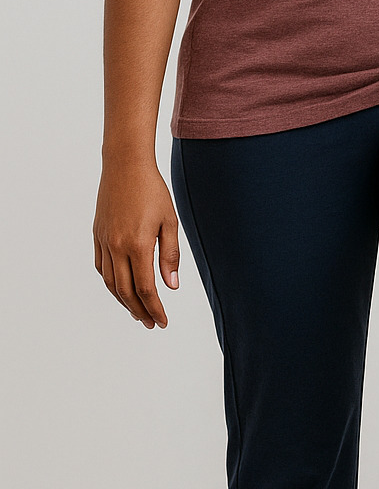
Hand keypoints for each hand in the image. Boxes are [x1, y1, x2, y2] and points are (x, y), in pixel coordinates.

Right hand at [93, 157, 179, 328]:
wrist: (125, 165)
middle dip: (139, 311)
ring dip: (124, 301)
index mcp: (138, 245)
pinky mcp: (97, 235)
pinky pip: (102, 267)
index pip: (146, 288)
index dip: (155, 308)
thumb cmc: (152, 191)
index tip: (163, 321)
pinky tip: (121, 289)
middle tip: (151, 323)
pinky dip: (111, 283)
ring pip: (111, 282)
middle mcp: (117, 246)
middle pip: (126, 291)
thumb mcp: (170, 222)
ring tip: (137, 312)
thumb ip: (171, 255)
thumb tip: (171, 286)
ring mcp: (104, 241)